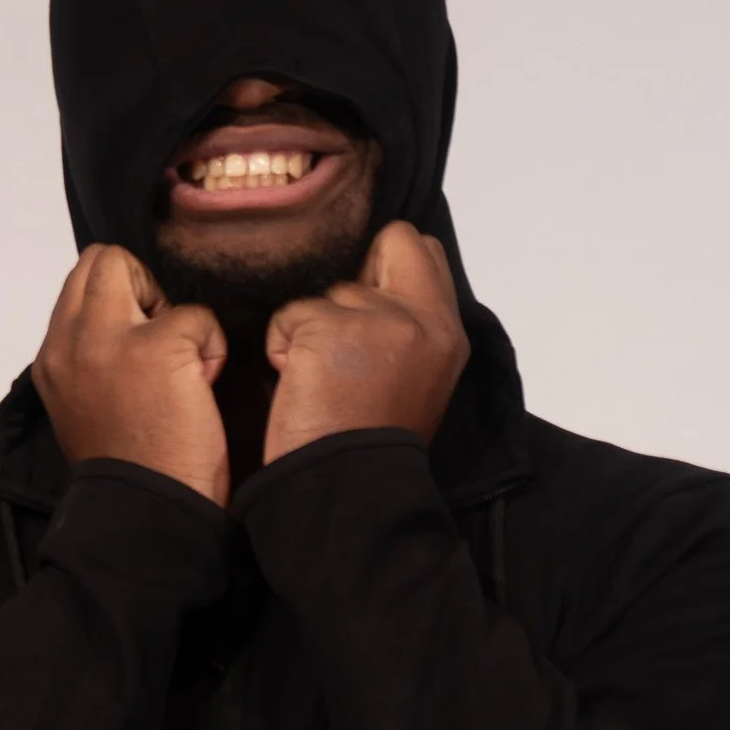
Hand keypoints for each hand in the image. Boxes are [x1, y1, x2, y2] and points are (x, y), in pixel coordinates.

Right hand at [32, 244, 229, 505]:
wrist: (149, 514)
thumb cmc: (129, 469)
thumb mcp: (83, 406)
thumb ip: (88, 361)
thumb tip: (120, 325)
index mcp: (49, 361)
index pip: (76, 286)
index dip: (117, 301)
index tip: (136, 346)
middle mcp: (67, 343)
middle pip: (99, 262)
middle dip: (137, 288)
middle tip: (158, 342)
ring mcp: (108, 341)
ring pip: (127, 266)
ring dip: (165, 309)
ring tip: (175, 363)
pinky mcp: (155, 348)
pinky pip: (195, 314)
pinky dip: (210, 347)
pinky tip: (201, 387)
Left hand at [264, 222, 468, 465]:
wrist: (346, 490)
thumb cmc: (368, 444)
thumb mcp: (417, 380)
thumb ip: (409, 330)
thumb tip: (374, 290)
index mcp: (448, 334)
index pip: (424, 252)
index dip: (388, 269)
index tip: (368, 312)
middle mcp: (423, 319)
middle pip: (393, 240)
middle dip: (358, 275)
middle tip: (342, 331)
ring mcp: (379, 320)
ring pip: (330, 290)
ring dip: (314, 328)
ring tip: (321, 380)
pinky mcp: (330, 329)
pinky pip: (289, 315)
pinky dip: (282, 346)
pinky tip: (297, 384)